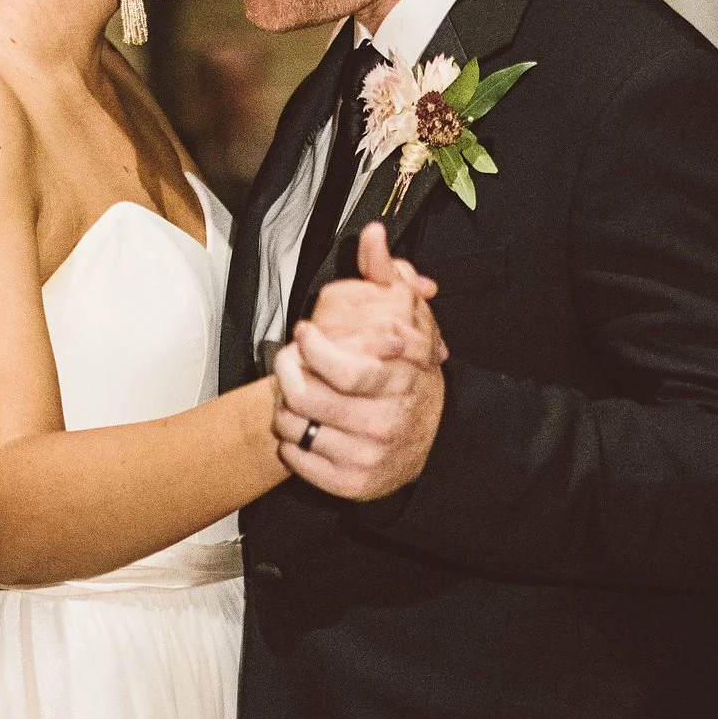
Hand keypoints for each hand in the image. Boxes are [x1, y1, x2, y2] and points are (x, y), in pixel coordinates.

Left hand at [274, 224, 447, 500]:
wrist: (433, 438)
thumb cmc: (410, 371)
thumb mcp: (406, 315)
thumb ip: (386, 273)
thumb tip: (372, 234)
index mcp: (401, 381)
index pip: (343, 369)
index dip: (312, 348)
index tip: (305, 333)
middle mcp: (387, 423)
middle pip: (309, 399)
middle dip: (287, 372)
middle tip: (288, 358)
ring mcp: (371, 456)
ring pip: (298, 429)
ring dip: (284, 407)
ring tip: (293, 391)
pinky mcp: (356, 484)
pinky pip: (301, 462)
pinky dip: (292, 444)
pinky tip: (302, 426)